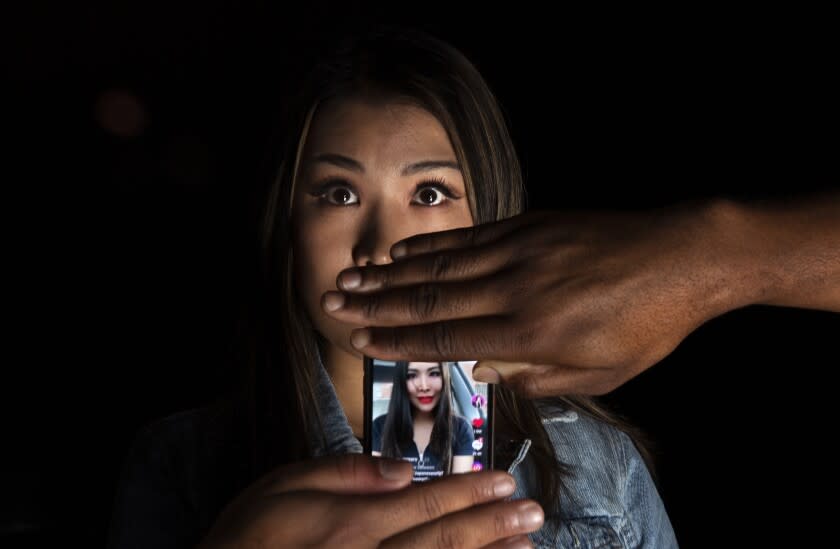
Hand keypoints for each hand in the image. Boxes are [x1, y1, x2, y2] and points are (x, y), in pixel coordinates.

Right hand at [198, 453, 542, 547]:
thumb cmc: (248, 539)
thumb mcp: (282, 486)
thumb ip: (344, 473)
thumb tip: (400, 469)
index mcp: (353, 524)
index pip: (426, 502)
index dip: (470, 491)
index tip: (504, 481)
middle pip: (445, 540)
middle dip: (494, 525)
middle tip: (532, 512)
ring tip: (526, 548)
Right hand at [323, 205, 736, 395]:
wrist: (683, 256)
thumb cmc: (646, 324)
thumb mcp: (599, 373)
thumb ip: (535, 376)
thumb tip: (483, 372)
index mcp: (529, 332)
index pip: (446, 337)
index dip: (396, 339)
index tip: (357, 339)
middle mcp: (514, 288)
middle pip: (429, 296)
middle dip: (375, 303)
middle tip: (332, 301)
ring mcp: (519, 250)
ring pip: (440, 263)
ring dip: (390, 272)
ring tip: (352, 276)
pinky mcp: (529, 225)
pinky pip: (468, 236)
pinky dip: (430, 244)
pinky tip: (402, 250)